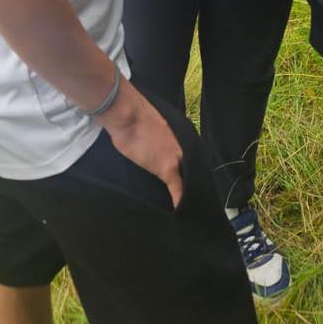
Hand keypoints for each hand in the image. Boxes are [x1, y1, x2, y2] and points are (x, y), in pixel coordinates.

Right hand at [102, 77, 183, 207]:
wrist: (128, 114)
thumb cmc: (134, 116)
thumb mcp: (153, 125)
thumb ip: (160, 136)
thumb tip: (156, 143)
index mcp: (181, 134)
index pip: (189, 156)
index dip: (188, 167)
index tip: (188, 176)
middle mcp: (184, 145)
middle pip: (192, 168)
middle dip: (193, 181)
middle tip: (195, 195)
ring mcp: (178, 157)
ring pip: (188, 179)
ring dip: (187, 191)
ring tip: (189, 205)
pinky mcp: (168, 168)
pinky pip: (178, 189)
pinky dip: (178, 200)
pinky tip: (180, 210)